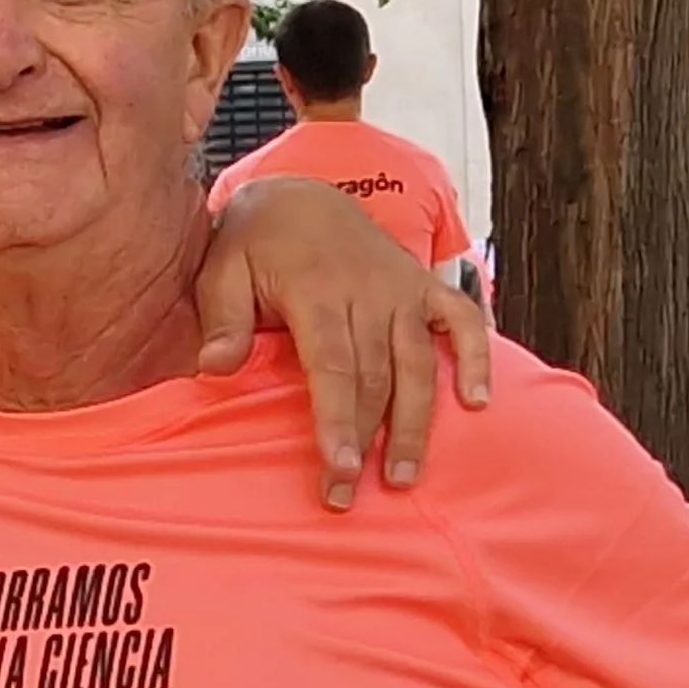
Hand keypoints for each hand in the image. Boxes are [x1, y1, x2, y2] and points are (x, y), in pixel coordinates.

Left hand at [198, 177, 495, 508]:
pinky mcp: (424, 285)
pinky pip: (462, 320)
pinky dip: (475, 356)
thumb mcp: (221, 270)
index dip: (336, 419)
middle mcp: (367, 292)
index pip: (332, 365)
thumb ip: (222, 320)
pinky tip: (476, 402)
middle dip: (366, 439)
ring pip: (418, 363)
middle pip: (375, 377)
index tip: (340, 466)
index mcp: (316, 291)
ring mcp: (401, 289)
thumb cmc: (254, 242)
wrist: (297, 194)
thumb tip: (212, 369)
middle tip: (350, 493)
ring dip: (416, 422)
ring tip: (406, 476)